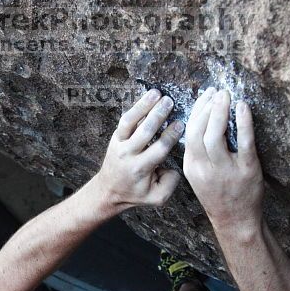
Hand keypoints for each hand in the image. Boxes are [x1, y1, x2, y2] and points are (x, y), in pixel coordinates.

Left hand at [95, 89, 182, 207]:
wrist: (108, 190)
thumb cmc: (135, 193)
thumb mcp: (156, 197)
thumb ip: (170, 183)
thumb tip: (175, 166)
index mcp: (141, 168)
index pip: (159, 148)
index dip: (170, 135)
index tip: (180, 124)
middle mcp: (129, 155)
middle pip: (145, 131)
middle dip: (158, 115)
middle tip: (170, 102)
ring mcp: (119, 144)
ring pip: (131, 121)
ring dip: (144, 106)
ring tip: (157, 93)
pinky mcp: (115, 137)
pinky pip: (125, 120)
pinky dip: (136, 107)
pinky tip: (148, 97)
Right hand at [183, 89, 264, 232]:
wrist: (235, 220)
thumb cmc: (218, 194)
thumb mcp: (199, 175)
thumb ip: (198, 153)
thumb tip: (203, 122)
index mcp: (192, 167)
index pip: (189, 132)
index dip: (197, 110)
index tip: (206, 96)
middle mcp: (205, 168)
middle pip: (200, 130)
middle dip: (207, 107)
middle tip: (218, 92)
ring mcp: (225, 169)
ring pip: (216, 135)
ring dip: (221, 111)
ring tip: (227, 96)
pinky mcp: (246, 170)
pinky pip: (244, 142)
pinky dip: (244, 121)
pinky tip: (243, 107)